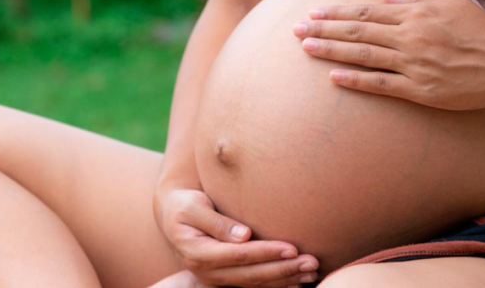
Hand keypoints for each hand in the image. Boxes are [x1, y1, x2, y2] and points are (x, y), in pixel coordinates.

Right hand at [155, 186, 318, 287]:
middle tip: (311, 263)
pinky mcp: (225, 278)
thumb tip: (244, 234)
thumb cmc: (185, 205)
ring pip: (255, 284)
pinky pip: (253, 285)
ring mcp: (215, 279)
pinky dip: (276, 284)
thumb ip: (217, 222)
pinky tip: (296, 281)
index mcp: (198, 253)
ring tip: (311, 272)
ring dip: (285, 279)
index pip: (239, 255)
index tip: (293, 248)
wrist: (173, 215)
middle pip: (251, 274)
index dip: (267, 253)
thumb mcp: (193, 207)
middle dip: (283, 270)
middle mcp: (206, 271)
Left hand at [292, 0, 484, 110]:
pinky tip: (334, 77)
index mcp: (415, 15)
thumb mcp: (450, 3)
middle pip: (358, 32)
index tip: (313, 12)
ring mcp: (414, 65)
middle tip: (296, 30)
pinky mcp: (421, 90)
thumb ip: (415, 0)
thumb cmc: (481, 29)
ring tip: (305, 48)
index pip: (367, 12)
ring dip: (331, 51)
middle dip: (324, 30)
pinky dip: (356, 79)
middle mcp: (410, 37)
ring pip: (364, 55)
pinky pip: (382, 84)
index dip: (337, 13)